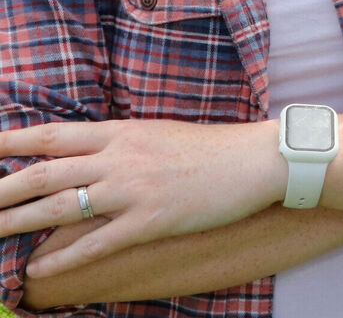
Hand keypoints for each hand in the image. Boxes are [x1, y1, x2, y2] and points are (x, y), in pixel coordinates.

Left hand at [0, 118, 283, 277]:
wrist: (256, 160)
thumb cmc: (212, 148)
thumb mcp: (158, 134)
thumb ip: (120, 144)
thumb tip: (85, 155)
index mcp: (122, 131)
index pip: (53, 135)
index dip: (11, 142)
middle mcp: (121, 157)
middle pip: (45, 173)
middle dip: (1, 189)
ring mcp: (134, 189)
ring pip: (61, 207)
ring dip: (17, 223)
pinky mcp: (152, 219)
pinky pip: (97, 242)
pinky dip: (63, 258)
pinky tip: (38, 271)